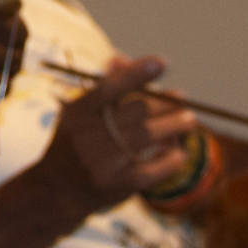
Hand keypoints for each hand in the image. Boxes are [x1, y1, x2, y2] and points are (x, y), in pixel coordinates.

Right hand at [40, 56, 196, 214]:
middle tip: (182, 99)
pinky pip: (152, 169)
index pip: (110, 88)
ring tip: (189, 120)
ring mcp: (103, 160)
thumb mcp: (79, 113)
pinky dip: (170, 160)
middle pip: (136, 111)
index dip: (136, 74)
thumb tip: (121, 58)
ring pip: (147, 136)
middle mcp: (88, 134)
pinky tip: (178, 153)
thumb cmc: (74, 142)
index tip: (162, 62)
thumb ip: (102, 88)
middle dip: (165, 104)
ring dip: (174, 126)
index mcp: (78, 112)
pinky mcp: (117, 183)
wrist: (57, 188)